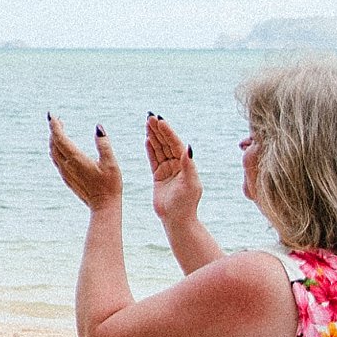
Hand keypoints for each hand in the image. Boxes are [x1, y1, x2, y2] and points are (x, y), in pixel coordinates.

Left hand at [49, 115, 122, 211]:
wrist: (104, 206)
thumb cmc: (110, 185)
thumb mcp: (111, 162)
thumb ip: (103, 144)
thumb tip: (98, 127)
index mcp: (76, 159)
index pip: (59, 138)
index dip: (54, 125)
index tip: (52, 114)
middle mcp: (67, 165)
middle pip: (53, 144)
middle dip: (54, 129)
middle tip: (58, 119)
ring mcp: (65, 173)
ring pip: (53, 152)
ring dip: (54, 139)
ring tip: (60, 129)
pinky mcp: (67, 179)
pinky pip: (56, 160)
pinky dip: (56, 149)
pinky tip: (62, 147)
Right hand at [146, 114, 201, 228]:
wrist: (176, 220)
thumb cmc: (185, 204)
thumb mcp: (190, 184)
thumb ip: (188, 165)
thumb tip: (189, 147)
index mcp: (186, 165)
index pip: (175, 144)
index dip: (167, 132)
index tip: (159, 120)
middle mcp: (178, 166)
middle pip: (166, 144)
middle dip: (159, 130)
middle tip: (150, 116)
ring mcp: (168, 170)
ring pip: (159, 149)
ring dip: (153, 136)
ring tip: (146, 123)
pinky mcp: (159, 176)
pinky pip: (154, 159)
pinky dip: (150, 149)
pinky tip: (146, 139)